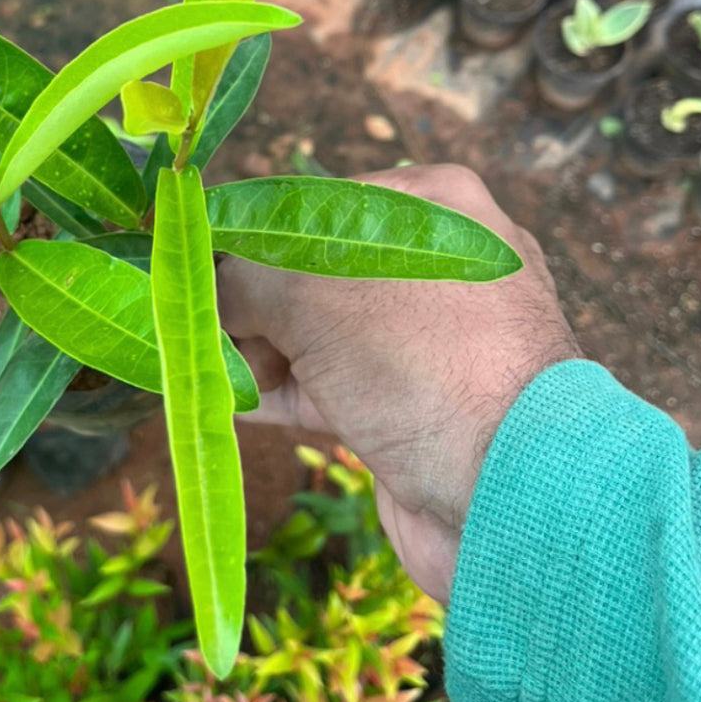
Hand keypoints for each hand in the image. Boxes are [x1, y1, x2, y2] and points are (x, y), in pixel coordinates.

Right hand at [217, 164, 578, 602]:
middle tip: (193, 327)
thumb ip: (240, 275)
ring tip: (201, 366)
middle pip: (309, 270)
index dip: (243, 238)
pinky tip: (228, 398)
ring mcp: (429, 339)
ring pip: (317, 332)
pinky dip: (280, 388)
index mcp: (431, 204)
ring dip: (257, 350)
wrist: (513, 497)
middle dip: (246, 301)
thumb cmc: (421, 361)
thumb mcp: (311, 294)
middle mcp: (435, 262)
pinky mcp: (415, 404)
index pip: (309, 205)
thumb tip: (193, 279)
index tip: (187, 266)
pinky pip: (330, 383)